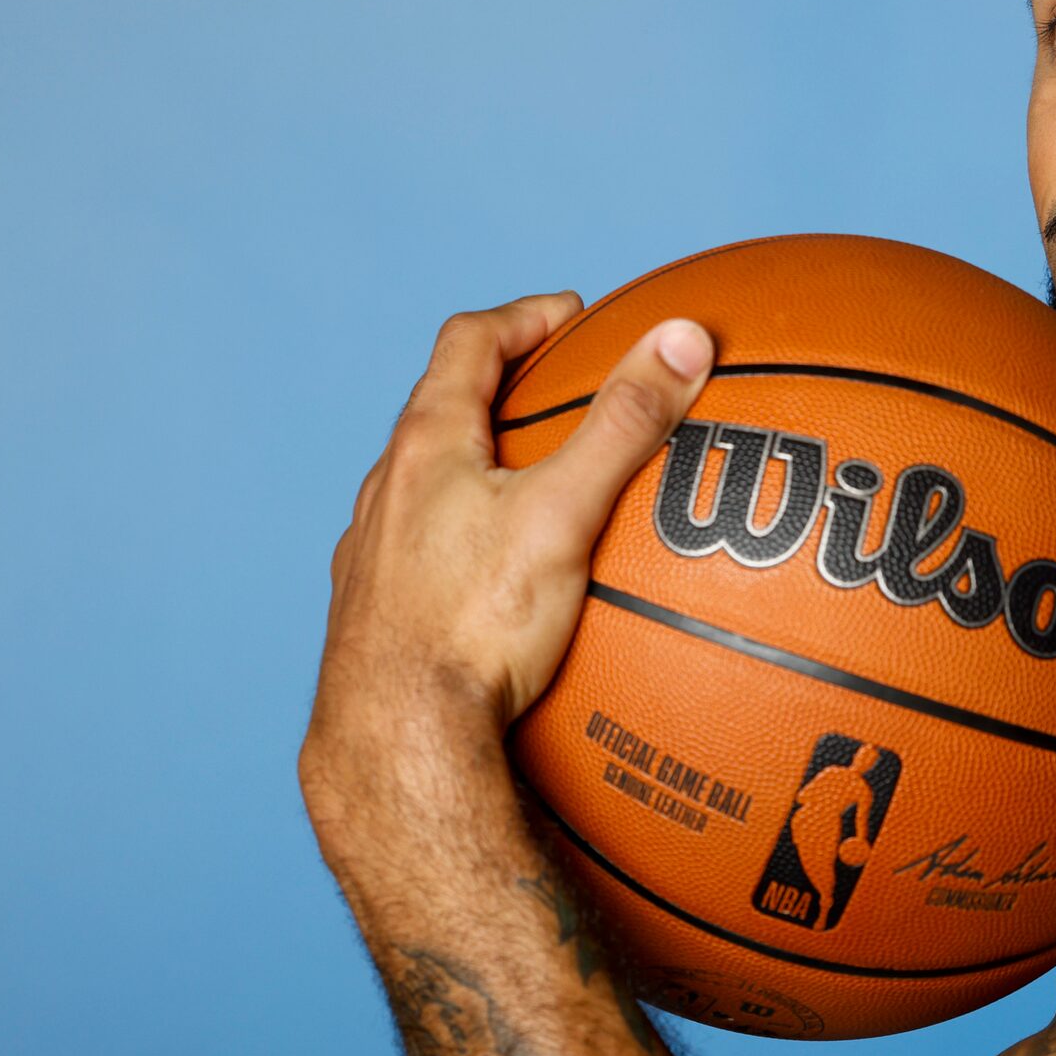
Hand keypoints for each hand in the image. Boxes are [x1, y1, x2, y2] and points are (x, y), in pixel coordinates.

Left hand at [299, 292, 714, 847]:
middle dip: (504, 392)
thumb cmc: (475, 623)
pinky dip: (468, 545)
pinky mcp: (378, 617)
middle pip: (441, 411)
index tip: (572, 317)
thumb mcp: (565, 510)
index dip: (523, 319)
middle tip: (561, 393)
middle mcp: (387, 493)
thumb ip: (624, 424)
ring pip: (426, 489)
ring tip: (536, 490)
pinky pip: (426, 558)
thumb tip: (682, 340)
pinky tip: (506, 589)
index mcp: (425, 448)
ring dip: (479, 471)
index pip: (468, 345)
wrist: (399, 738)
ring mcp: (374, 557)